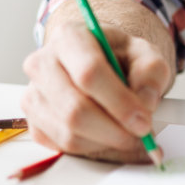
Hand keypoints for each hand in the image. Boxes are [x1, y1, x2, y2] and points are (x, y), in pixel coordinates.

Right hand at [20, 0, 174, 162]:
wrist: (99, 63)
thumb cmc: (119, 57)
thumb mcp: (145, 54)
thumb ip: (151, 72)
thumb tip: (145, 102)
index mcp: (69, 37)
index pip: (89, 73)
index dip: (119, 102)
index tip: (143, 121)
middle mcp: (42, 63)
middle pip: (75, 109)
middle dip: (114, 129)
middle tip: (140, 134)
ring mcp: (34, 94)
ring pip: (69, 133)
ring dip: (106, 141)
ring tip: (127, 132)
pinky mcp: (33, 122)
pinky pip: (63, 146)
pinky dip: (92, 146)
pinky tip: (106, 133)